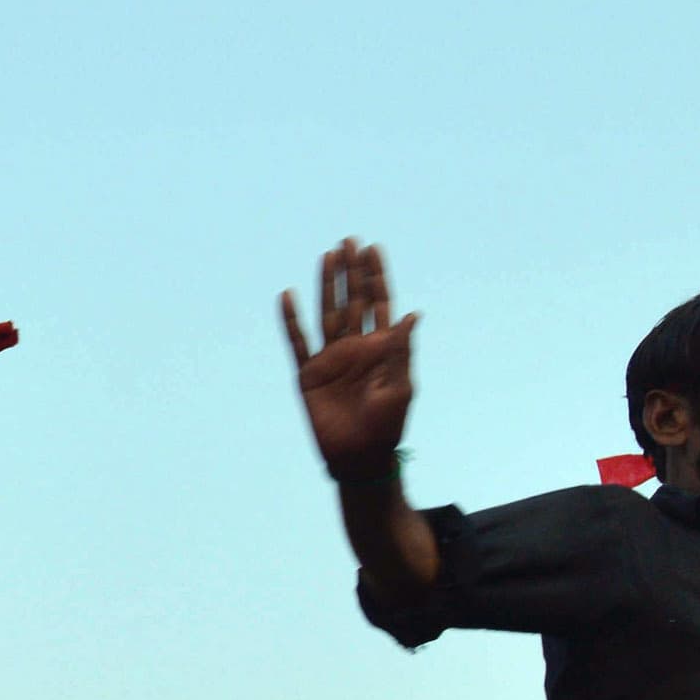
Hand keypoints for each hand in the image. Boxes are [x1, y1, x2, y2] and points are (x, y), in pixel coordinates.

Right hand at [278, 239, 418, 475]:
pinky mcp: (309, 374)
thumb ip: (401, 350)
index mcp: (382, 348)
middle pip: (352, 300)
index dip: (376, 277)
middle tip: (349, 241)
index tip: (373, 249)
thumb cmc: (387, 427)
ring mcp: (331, 359)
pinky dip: (291, 321)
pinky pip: (297, 342)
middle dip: (351, 272)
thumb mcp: (400, 387)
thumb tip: (411, 315)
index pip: (379, 303)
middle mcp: (355, 347)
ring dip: (327, 286)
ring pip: (327, 313)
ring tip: (327, 256)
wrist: (360, 458)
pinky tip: (288, 297)